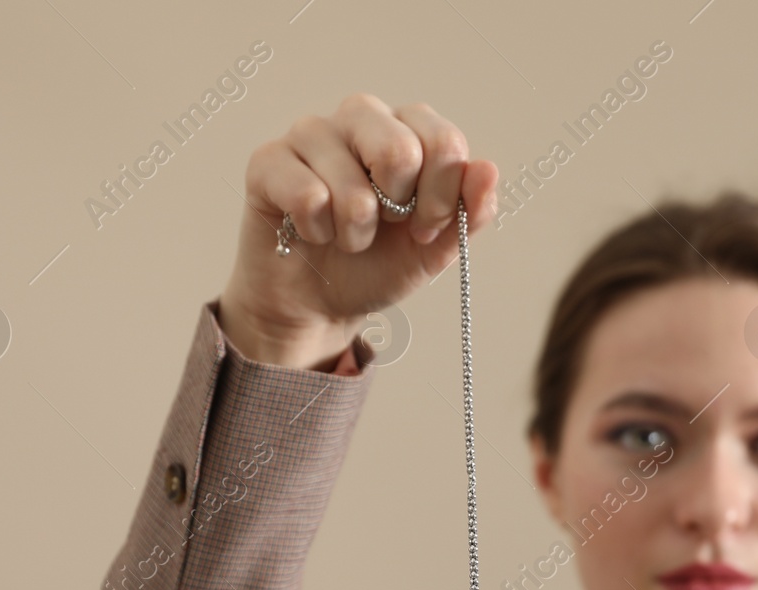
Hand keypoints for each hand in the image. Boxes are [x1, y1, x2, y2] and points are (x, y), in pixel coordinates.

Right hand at [218, 93, 498, 368]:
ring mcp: (312, 134)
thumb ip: (467, 213)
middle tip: (387, 229)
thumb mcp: (434, 248)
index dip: (441, 198)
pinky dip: (317, 230)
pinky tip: (311, 231)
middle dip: (399, 210)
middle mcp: (360, 118)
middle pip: (399, 148)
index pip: (443, 142)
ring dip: (355, 232)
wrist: (319, 303)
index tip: (426, 229)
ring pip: (350, 185)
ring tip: (346, 237)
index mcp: (407, 130)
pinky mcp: (269, 160)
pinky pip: (306, 196)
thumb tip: (488, 171)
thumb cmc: (377, 263)